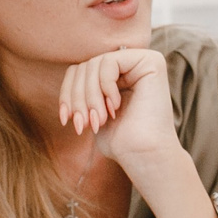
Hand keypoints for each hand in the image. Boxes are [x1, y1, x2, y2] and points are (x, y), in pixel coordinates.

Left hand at [56, 48, 180, 165]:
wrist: (144, 156)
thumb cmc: (121, 141)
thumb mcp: (92, 111)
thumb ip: (85, 89)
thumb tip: (71, 70)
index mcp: (119, 76)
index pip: (79, 70)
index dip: (67, 94)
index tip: (66, 119)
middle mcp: (132, 64)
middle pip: (85, 66)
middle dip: (78, 98)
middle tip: (83, 123)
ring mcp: (142, 61)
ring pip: (94, 64)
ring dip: (89, 97)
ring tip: (98, 121)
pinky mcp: (151, 62)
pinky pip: (109, 62)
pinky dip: (105, 86)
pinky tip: (115, 107)